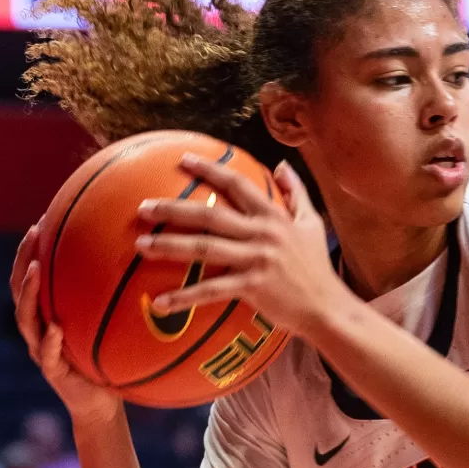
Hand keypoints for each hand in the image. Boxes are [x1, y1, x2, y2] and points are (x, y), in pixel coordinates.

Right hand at [11, 227, 124, 425]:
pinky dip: (50, 340)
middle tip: (32, 234)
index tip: (41, 222)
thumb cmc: (106, 360)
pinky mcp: (53, 372)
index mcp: (46, 315)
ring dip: (28, 292)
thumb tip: (135, 264)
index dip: (31, 250)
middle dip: (23, 260)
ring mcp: (41, 350)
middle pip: (19, 289)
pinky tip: (55, 328)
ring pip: (25, 319)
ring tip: (35, 270)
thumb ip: (108, 301)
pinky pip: (47, 354)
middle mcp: (38, 329)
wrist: (101, 403)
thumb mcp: (107, 326)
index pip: (32, 276)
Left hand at [137, 159, 343, 340]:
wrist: (328, 308)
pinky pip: (211, 291)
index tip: (182, 159)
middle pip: (210, 216)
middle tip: (143, 207)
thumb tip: (282, 164)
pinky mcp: (253, 288)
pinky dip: (184, 298)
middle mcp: (262, 234)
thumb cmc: (317, 267)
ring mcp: (256, 261)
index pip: (237, 185)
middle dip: (173, 209)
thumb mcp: (312, 224)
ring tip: (140, 245)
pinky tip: (159, 303)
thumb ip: (297, 192)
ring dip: (169, 246)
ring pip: (205, 249)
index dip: (209, 170)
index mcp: (273, 217)